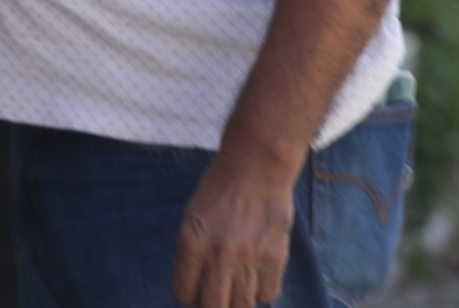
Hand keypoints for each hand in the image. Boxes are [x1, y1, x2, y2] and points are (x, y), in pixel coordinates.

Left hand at [171, 146, 297, 307]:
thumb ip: (193, 251)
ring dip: (238, 300)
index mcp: (191, 242)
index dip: (189, 294)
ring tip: (238, 283)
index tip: (196, 288)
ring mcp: (249, 258)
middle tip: (218, 293)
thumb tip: (196, 286)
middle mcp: (218, 254)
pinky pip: (268, 295)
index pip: (183, 293)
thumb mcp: (193, 216)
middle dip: (213, 304)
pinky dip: (262, 290)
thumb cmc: (219, 188)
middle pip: (213, 307)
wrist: (256, 166)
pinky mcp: (275, 258)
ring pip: (242, 306)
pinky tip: (258, 275)